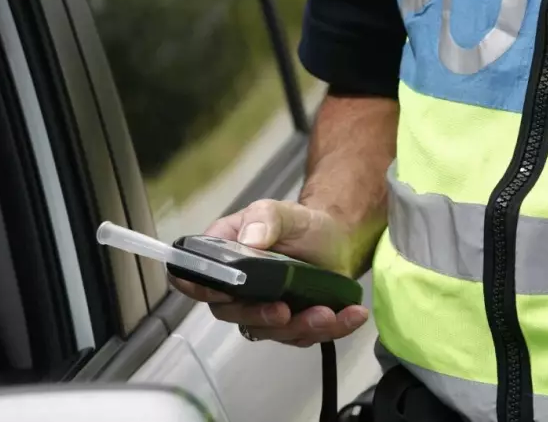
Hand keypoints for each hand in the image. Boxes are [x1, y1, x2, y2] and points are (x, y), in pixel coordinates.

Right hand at [170, 199, 369, 347]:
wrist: (337, 239)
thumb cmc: (300, 224)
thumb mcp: (281, 211)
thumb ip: (264, 219)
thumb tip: (250, 240)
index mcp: (223, 258)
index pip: (195, 279)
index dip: (199, 290)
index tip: (221, 295)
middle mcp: (238, 290)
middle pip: (234, 314)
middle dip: (259, 317)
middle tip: (284, 311)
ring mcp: (265, 310)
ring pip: (272, 331)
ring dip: (299, 327)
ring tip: (327, 314)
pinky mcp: (294, 324)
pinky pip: (305, 336)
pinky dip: (331, 329)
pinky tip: (352, 316)